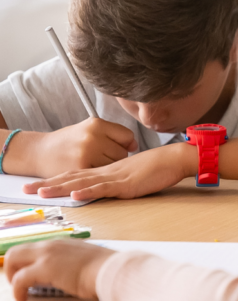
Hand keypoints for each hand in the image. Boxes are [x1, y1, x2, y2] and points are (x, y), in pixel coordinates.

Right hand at [4, 118, 137, 177]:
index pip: (127, 136)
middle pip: (122, 152)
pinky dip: (100, 176)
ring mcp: (87, 153)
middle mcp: (93, 136)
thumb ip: (113, 134)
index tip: (118, 147)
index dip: (125, 143)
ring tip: (94, 162)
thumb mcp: (90, 129)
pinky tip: (95, 173)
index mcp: (97, 124)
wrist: (40, 152)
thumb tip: (134, 145)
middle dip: (115, 157)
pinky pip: (101, 175)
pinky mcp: (81, 168)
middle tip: (101, 156)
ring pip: (114, 165)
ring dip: (108, 168)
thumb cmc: (69, 141)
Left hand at [5, 239, 113, 300]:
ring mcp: (47, 254)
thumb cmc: (104, 269)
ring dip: (11, 277)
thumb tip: (67, 274)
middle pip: (16, 250)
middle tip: (18, 284)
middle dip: (11, 269)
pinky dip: (17, 292)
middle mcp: (52, 245)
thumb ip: (72, 263)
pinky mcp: (45, 268)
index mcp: (62, 243)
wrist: (111, 270)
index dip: (25, 264)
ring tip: (20, 292)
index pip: (33, 249)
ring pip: (12, 259)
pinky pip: (19, 280)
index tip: (28, 277)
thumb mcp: (85, 261)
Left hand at [21, 142, 196, 200]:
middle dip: (49, 183)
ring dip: (61, 187)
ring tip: (41, 192)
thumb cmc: (159, 166)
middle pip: (73, 177)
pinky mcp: (127, 183)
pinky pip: (105, 187)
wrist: (175, 158)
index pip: (77, 174)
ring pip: (84, 182)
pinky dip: (89, 191)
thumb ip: (120, 180)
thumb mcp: (134, 174)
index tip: (38, 185)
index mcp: (108, 170)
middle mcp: (108, 171)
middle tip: (26, 189)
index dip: (57, 179)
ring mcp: (116, 177)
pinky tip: (76, 195)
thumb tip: (109, 188)